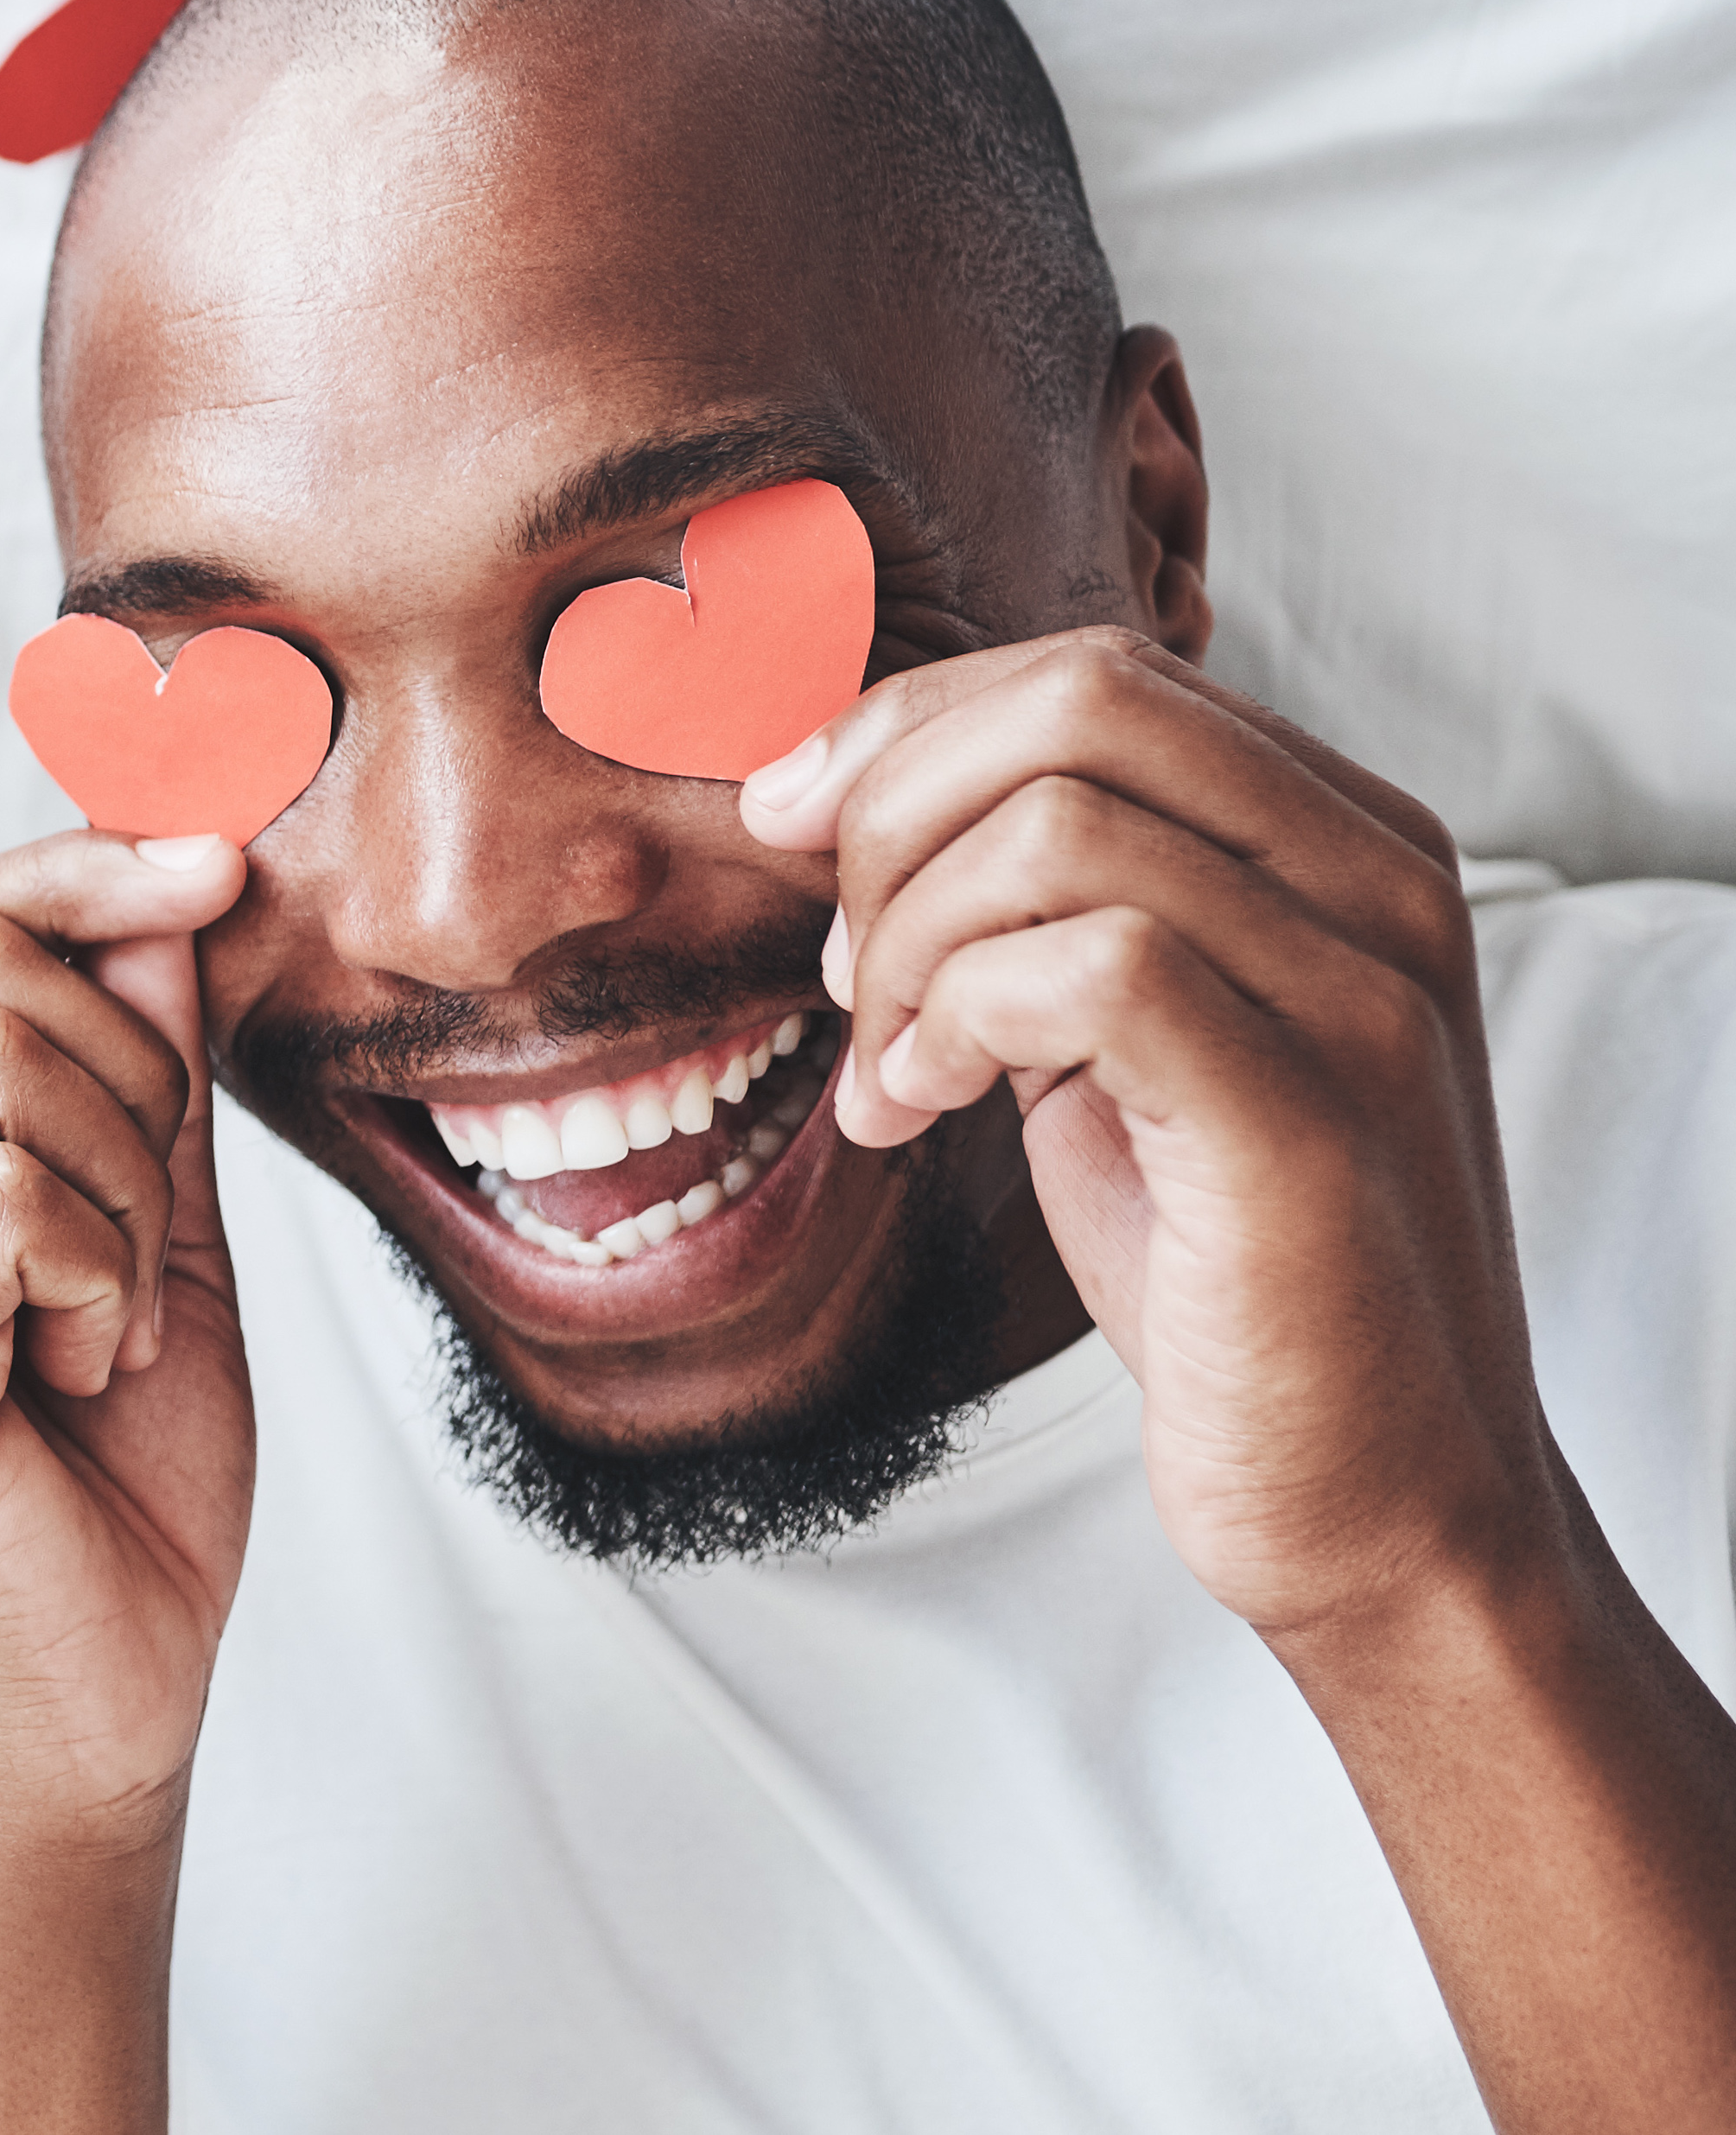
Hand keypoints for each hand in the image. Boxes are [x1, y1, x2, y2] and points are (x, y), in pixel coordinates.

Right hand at [0, 833, 255, 1856]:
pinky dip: (105, 1276)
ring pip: (0, 1063)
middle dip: (131, 1076)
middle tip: (147, 1238)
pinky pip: (11, 1198)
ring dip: (128, 1192)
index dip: (81, 866)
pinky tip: (79, 1376)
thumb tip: (178, 878)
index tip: (224, 855)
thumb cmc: (121, 1493)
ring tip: (108, 1324)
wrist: (96, 1720)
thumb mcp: (164, 1229)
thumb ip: (152, 1065)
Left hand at [740, 624, 1541, 1638]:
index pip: (1098, 672)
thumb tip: (828, 785)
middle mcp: (1382, 886)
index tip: (791, 829)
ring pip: (1060, 829)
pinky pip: (1091, 963)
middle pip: (1078, 704)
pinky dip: (952, 1020)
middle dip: (892, 814)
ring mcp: (1362, 996)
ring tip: (886, 1069)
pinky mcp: (1309, 1115)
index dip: (906, 728)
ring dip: (905, 944)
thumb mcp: (1116, 1031)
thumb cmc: (1220, 1263)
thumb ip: (1037, 897)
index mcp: (1346, 840)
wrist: (1368, 1500)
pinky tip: (922, 1109)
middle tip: (836, 965)